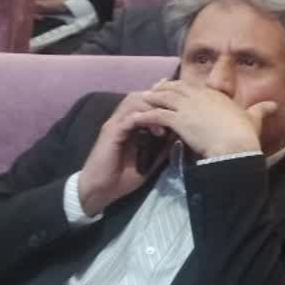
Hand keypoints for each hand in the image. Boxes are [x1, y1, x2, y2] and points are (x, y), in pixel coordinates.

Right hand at [76, 91, 173, 215]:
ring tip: (168, 122)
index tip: (184, 107)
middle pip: (141, 95)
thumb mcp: (151, 158)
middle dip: (161, 99)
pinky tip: (158, 132)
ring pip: (134, 101)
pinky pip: (128, 119)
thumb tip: (181, 134)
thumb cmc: (124, 175)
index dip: (164, 99)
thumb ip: (163, 145)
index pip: (147, 99)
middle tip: (177, 111)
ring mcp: (115, 124)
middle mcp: (122, 118)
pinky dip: (144, 120)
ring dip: (153, 108)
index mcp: (131, 122)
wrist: (100, 189)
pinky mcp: (110, 133)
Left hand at [134, 80, 269, 158]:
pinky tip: (135, 118)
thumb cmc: (245, 133)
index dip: (180, 85)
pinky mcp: (178, 120)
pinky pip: (156, 114)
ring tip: (140, 101)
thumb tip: (273, 105)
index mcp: (215, 95)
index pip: (193, 86)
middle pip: (175, 88)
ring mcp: (188, 107)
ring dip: (150, 99)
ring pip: (163, 98)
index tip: (172, 87)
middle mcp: (200, 97)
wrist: (234, 145)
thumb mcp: (254, 118)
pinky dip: (144, 116)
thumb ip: (261, 110)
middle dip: (162, 88)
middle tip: (152, 90)